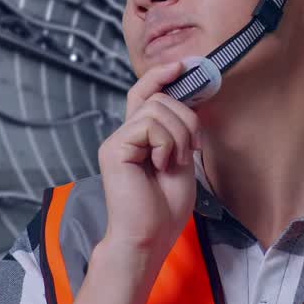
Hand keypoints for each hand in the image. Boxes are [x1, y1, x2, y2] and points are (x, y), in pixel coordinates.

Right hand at [96, 61, 201, 265]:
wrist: (148, 237)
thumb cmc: (165, 208)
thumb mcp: (181, 160)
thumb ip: (179, 131)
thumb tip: (188, 101)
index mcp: (139, 137)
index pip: (144, 93)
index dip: (161, 75)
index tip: (183, 65)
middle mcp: (124, 134)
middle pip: (160, 98)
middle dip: (187, 120)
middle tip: (189, 152)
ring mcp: (117, 140)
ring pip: (158, 109)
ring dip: (178, 135)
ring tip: (172, 163)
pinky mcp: (114, 148)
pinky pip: (149, 124)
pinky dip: (165, 143)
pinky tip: (159, 165)